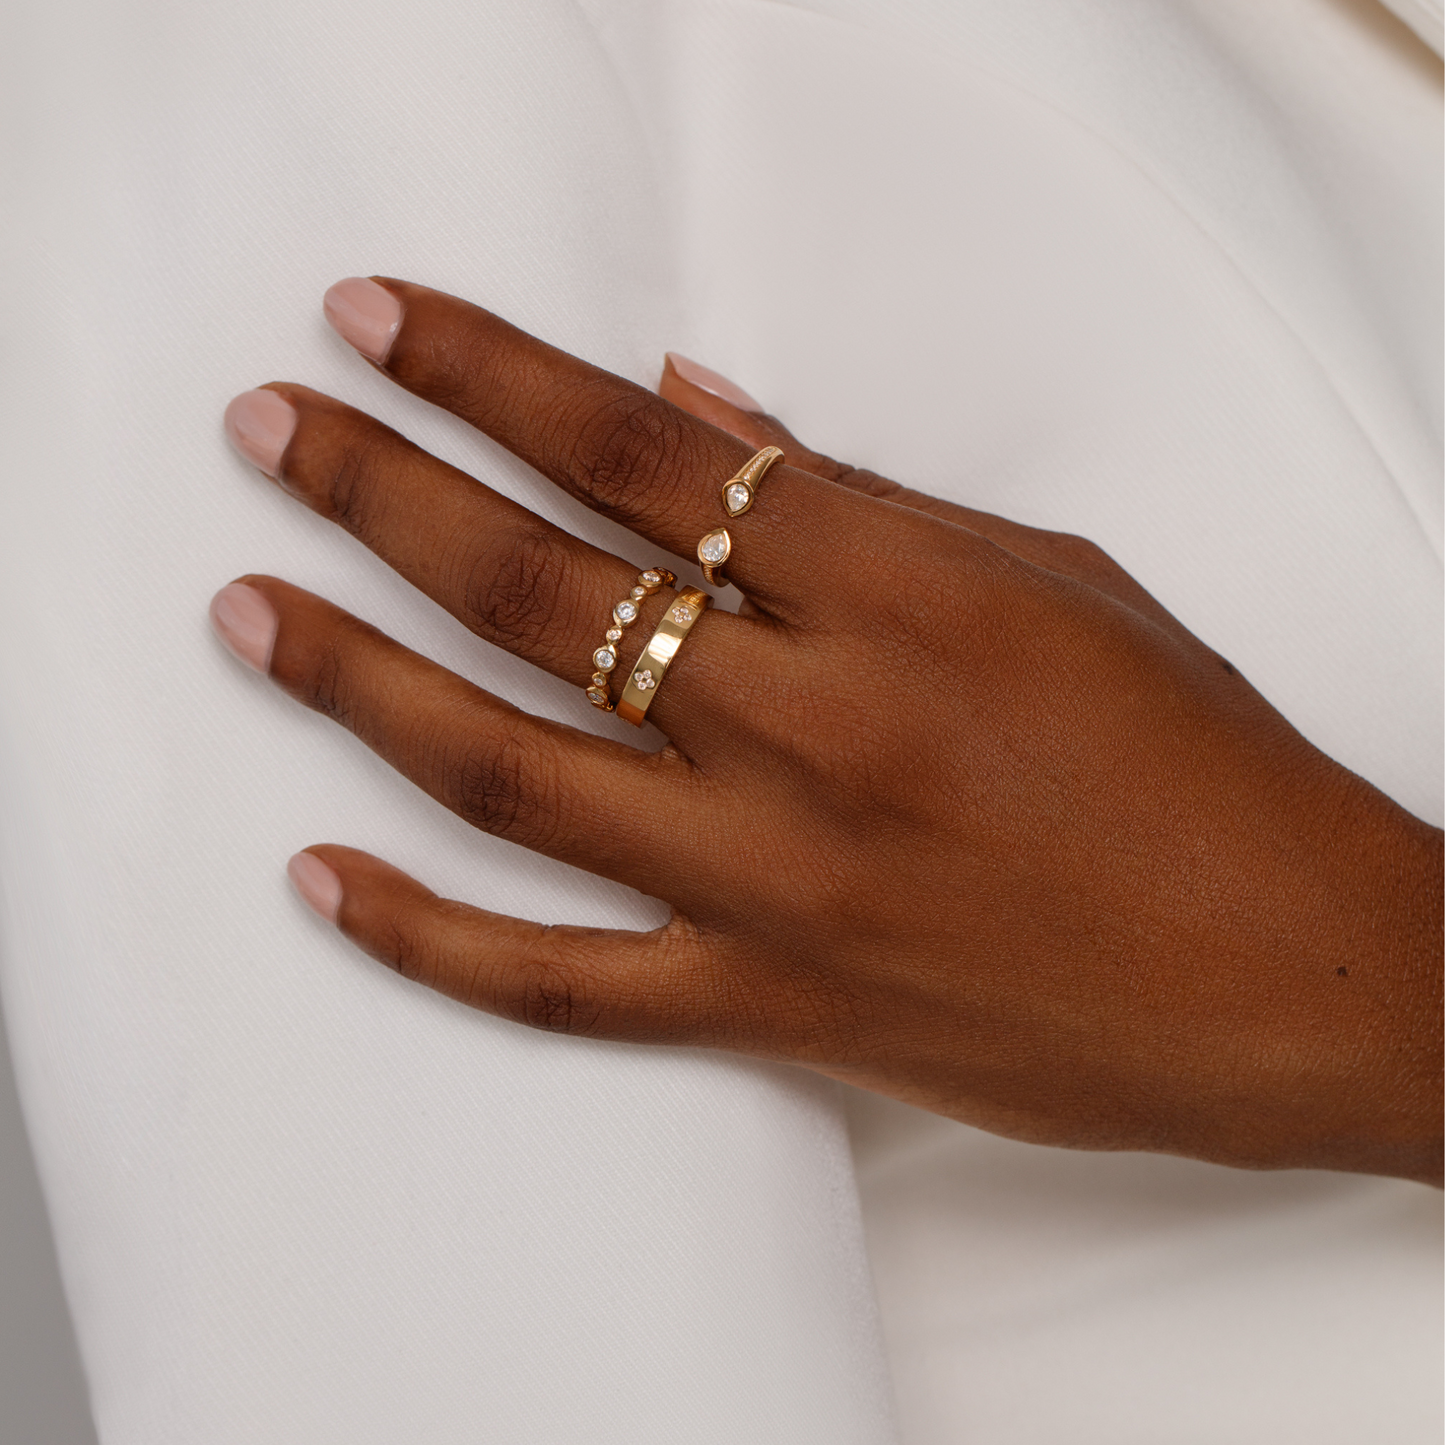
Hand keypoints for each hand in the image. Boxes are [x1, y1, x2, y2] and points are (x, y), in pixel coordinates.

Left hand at [213, 278, 1442, 1184]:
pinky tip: (323, 881)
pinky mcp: (775, 1011)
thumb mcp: (1053, 579)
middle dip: (383, 494)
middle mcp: (819, 735)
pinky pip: (559, 987)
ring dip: (359, 683)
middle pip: (541, 592)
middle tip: (275, 437)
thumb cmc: (1201, 766)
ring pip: (513, 775)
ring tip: (251, 613)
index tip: (379, 327)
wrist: (1290, 973)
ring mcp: (782, 888)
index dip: (489, 375)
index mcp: (902, 598)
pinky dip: (427, 940)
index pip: (637, 454)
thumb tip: (694, 411)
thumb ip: (858, 502)